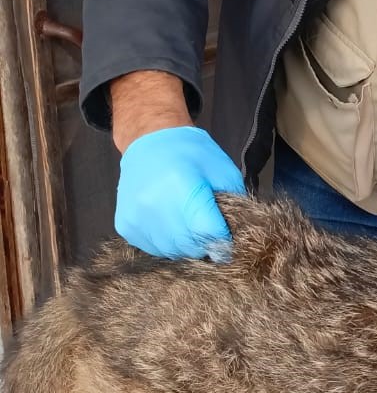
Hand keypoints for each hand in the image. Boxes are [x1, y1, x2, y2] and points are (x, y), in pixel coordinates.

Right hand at [115, 126, 245, 260]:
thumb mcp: (222, 170)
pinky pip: (154, 249)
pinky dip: (168, 243)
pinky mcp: (125, 226)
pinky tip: (172, 223)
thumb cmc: (191, 154)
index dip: (223, 238)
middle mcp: (154, 204)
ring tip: (189, 222)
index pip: (209, 232)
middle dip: (206, 243)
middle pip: (190, 246)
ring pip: (172, 252)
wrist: (150, 141)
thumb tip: (235, 238)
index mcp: (181, 186)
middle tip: (209, 227)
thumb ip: (233, 204)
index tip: (227, 236)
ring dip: (186, 245)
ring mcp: (136, 217)